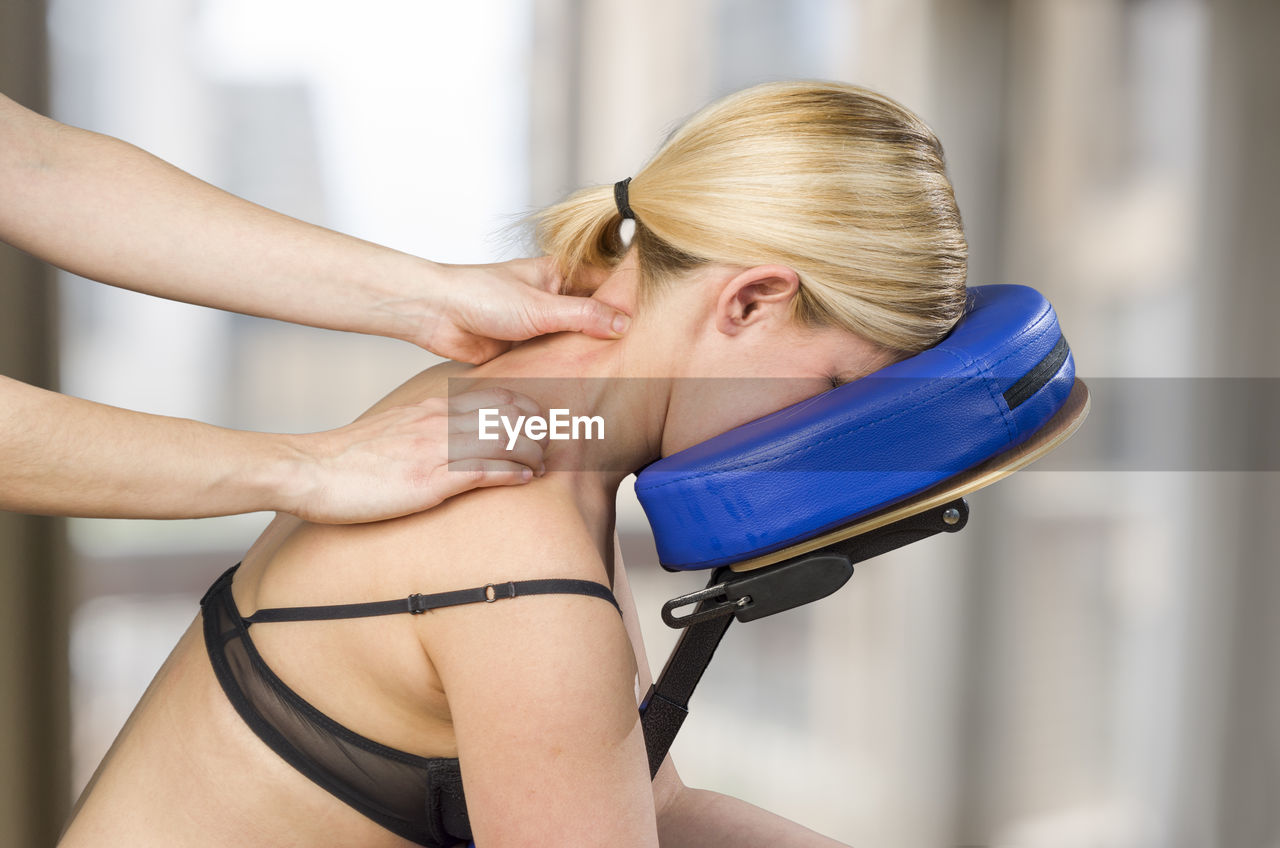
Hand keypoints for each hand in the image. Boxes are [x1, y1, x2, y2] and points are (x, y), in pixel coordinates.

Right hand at [280, 388, 547, 522]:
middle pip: (509, 412)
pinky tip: (528, 479)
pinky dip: (515, 474)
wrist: (313, 470)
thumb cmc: (351, 458)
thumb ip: (427, 429)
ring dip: (533, 452)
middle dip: (538, 427)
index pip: (495, 396)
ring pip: (506, 438)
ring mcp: (437, 448)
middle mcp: (439, 421)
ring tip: (545, 463)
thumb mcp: (395, 432)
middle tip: (553, 442)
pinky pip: (486, 470)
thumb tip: (454, 438)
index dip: (526, 408)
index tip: (542, 423)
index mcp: (431, 407)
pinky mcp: (432, 479)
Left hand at [413, 257, 630, 362]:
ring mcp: (540, 324)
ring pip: (576, 340)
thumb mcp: (541, 306)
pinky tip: (586, 381)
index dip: (627, 300)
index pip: (606, 284)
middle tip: (644, 351)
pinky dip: (567, 368)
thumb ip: (584, 316)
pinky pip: (555, 359)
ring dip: (589, 353)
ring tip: (623, 371)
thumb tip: (624, 325)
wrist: (436, 314)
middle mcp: (553, 298)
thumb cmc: (481, 295)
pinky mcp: (525, 348)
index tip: (653, 319)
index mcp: (559, 274)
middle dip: (612, 331)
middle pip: (594, 314)